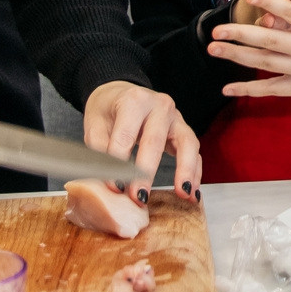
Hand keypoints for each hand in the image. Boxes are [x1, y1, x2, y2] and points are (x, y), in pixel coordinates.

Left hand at [83, 80, 202, 201]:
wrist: (121, 94)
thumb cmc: (108, 111)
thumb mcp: (95, 126)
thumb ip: (100, 152)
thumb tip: (107, 183)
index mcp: (133, 101)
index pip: (126, 135)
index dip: (119, 163)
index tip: (115, 187)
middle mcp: (159, 105)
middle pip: (155, 141)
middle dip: (147, 173)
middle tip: (139, 197)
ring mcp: (175, 116)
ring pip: (186, 143)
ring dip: (185, 171)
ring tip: (182, 193)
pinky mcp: (184, 129)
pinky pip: (194, 150)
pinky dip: (195, 172)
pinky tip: (192, 191)